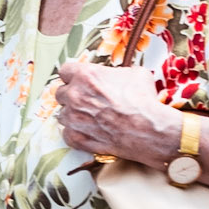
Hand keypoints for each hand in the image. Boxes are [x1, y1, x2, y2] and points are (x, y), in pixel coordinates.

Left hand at [55, 58, 182, 166]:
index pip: (65, 70)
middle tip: (86, 100)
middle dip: (71, 95)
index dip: (73, 75)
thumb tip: (116, 76)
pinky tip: (88, 131)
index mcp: (86, 75)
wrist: (148, 129)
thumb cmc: (143, 100)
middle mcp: (74, 95)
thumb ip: (117, 73)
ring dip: (73, 115)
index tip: (78, 80)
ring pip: (62, 114)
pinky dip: (75, 133)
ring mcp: (73, 118)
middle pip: (60, 93)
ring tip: (89, 118)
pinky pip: (66, 134)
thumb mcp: (135, 73)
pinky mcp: (76, 138)